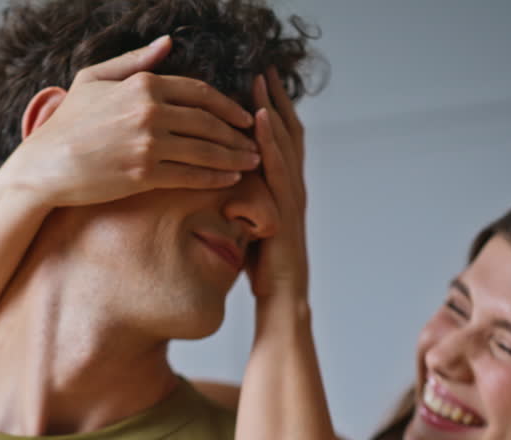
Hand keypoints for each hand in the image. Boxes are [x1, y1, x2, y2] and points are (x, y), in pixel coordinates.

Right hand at [7, 35, 260, 206]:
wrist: (45, 166)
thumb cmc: (68, 122)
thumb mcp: (95, 79)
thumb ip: (135, 61)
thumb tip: (168, 44)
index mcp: (143, 85)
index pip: (200, 92)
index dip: (228, 105)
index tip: (245, 116)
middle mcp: (150, 112)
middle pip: (209, 122)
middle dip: (238, 134)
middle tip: (257, 144)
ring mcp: (148, 144)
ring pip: (205, 150)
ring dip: (234, 158)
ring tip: (252, 163)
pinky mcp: (144, 175)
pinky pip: (191, 176)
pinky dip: (214, 178)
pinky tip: (229, 180)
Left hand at [245, 67, 308, 300]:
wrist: (282, 301)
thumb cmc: (262, 270)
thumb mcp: (247, 228)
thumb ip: (239, 203)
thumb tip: (217, 186)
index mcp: (283, 190)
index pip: (278, 141)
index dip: (269, 110)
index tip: (255, 82)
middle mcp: (293, 188)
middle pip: (287, 133)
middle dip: (274, 99)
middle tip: (262, 67)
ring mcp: (293, 198)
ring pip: (286, 145)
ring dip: (272, 109)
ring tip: (260, 80)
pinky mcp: (287, 211)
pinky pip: (278, 169)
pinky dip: (270, 141)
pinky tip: (258, 120)